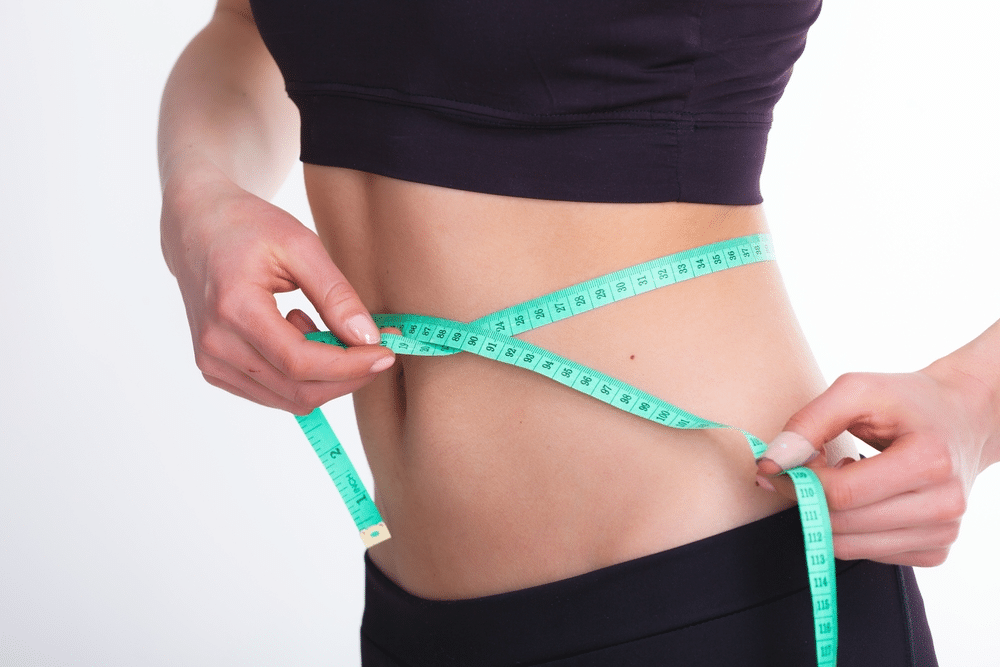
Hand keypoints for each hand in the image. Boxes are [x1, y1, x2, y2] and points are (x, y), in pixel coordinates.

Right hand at [161, 173, 394, 414]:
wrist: (196, 226)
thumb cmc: (246, 226)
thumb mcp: (300, 245)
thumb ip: (336, 294)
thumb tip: (368, 337)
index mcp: (233, 308)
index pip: (300, 362)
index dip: (351, 366)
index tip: (387, 352)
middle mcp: (215, 344)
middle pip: (297, 390)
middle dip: (348, 377)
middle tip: (378, 351)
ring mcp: (211, 361)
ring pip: (288, 399)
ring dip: (327, 377)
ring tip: (329, 329)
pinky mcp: (215, 369)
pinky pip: (273, 392)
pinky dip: (302, 375)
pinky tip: (301, 335)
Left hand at [756, 365, 997, 566]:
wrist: (962, 418)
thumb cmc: (905, 401)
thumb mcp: (856, 391)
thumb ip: (808, 423)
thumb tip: (771, 464)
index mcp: (929, 461)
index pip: (842, 494)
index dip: (798, 482)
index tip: (778, 465)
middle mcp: (945, 504)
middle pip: (842, 524)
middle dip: (809, 498)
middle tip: (810, 468)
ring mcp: (944, 533)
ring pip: (850, 547)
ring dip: (829, 514)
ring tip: (846, 477)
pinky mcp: (935, 551)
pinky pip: (867, 554)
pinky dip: (851, 529)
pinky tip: (866, 497)